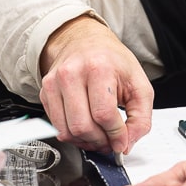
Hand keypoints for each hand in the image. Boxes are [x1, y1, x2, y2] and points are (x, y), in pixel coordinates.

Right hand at [38, 16, 153, 155]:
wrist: (85, 41)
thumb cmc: (113, 61)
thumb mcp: (139, 85)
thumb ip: (140, 118)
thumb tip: (126, 144)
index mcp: (98, 67)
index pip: (104, 114)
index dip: (116, 135)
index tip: (122, 141)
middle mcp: (72, 73)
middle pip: (82, 126)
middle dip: (100, 141)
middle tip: (110, 141)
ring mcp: (54, 83)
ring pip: (66, 130)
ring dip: (85, 141)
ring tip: (98, 136)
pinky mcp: (45, 92)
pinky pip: (56, 126)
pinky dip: (72, 134)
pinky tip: (85, 127)